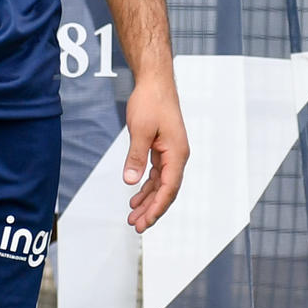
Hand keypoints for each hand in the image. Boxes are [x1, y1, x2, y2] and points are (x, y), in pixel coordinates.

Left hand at [122, 70, 187, 231]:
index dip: (157, 207)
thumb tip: (131, 181)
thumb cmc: (151, 102)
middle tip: (136, 226)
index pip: (169, 188)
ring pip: (160, 184)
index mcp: (177, 153)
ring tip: (133, 215)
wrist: (155, 82)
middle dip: (151, 209)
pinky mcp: (162, 149)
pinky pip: (156, 174)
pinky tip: (135, 195)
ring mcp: (171, 153)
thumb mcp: (141, 130)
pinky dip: (146, 186)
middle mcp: (177, 156)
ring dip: (147, 200)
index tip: (145, 222)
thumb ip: (136, 157)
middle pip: (166, 190)